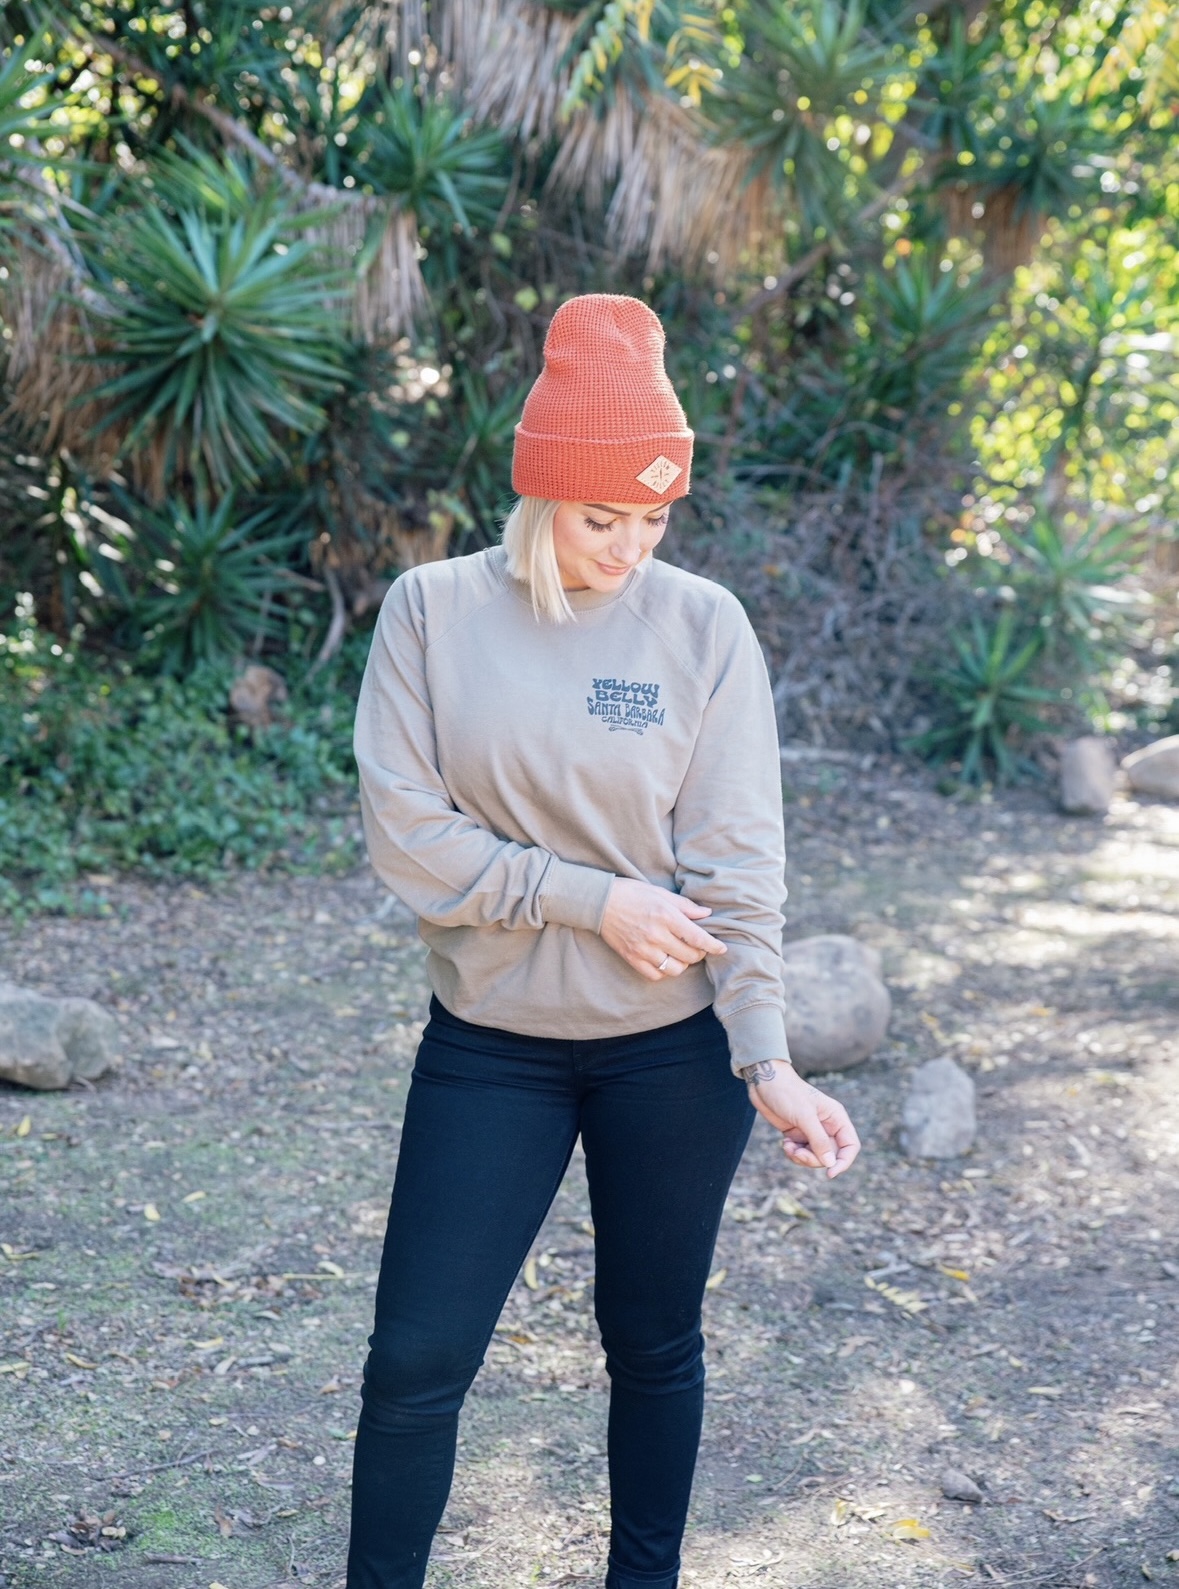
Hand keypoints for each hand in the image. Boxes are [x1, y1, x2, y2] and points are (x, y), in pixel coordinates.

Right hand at [599, 877, 727, 981]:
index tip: (722, 948)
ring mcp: (643, 949)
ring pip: (675, 969)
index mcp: (666, 916)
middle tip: (697, 947)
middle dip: (699, 953)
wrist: (600, 902)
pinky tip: (665, 961)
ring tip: (681, 954)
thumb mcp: (660, 893)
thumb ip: (685, 906)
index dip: (713, 946)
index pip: (698, 938)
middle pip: (690, 955)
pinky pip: (656, 975)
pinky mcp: (632, 958)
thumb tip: (707, 913)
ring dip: (683, 963)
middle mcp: (657, 935)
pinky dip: (664, 971)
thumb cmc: (632, 893)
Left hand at [739, 1060, 859, 1178]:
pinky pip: (801, 1154)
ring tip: (788, 1146)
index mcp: (836, 1118)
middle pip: (830, 1156)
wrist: (764, 1082)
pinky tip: (785, 1143)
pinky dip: (793, 1153)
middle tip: (798, 1154)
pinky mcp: (798, 1135)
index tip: (830, 1173)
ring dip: (801, 1157)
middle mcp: (827, 1126)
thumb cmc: (787, 1092)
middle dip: (814, 1159)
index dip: (844, 1162)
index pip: (850, 1146)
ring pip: (815, 1157)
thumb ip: (818, 1140)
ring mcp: (812, 1131)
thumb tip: (830, 1163)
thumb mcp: (804, 1116)